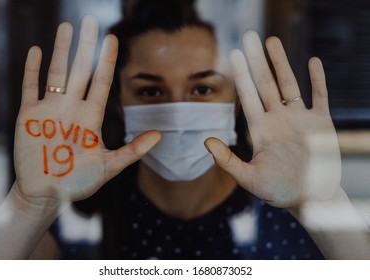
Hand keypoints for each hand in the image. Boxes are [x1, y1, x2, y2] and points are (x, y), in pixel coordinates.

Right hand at [14, 16, 160, 203]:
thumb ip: (133, 150)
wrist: (47, 194)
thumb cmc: (78, 182)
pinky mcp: (29, 116)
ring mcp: (50, 110)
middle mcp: (72, 108)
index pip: (101, 82)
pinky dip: (32, 70)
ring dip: (60, 50)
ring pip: (56, 73)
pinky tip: (36, 51)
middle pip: (80, 71)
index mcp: (91, 117)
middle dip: (85, 46)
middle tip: (90, 21)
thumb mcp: (108, 166)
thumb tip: (160, 135)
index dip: (106, 61)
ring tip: (66, 27)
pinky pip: (30, 87)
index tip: (112, 39)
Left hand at [205, 31, 340, 209]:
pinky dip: (317, 79)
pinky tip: (312, 61)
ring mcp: (299, 119)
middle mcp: (277, 119)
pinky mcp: (321, 123)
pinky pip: (320, 96)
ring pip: (289, 84)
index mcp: (261, 130)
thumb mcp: (249, 178)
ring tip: (272, 40)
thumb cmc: (278, 191)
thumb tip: (205, 140)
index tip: (234, 54)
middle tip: (249, 35)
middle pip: (266, 83)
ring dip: (282, 62)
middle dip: (257, 60)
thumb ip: (227, 161)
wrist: (310, 199)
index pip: (248, 96)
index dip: (241, 75)